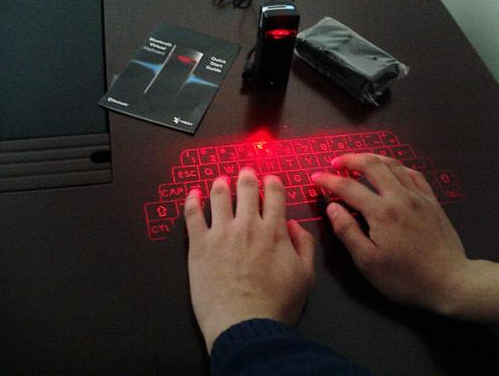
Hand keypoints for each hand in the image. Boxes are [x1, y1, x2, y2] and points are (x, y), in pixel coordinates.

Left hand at [185, 167, 315, 352]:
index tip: (270, 180)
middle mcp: (247, 225)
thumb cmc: (278, 304)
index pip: (274, 193)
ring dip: (221, 183)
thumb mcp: (306, 276)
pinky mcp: (199, 246)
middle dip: (247, 176)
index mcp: (274, 230)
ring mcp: (221, 233)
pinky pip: (192, 215)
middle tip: (245, 172)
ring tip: (221, 180)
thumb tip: (292, 224)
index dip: (272, 182)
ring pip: (219, 196)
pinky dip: (192, 200)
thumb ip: (304, 245)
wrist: (246, 326)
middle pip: (246, 188)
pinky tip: (193, 194)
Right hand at [311, 153, 468, 313]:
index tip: (315, 178)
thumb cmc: (405, 278)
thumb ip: (347, 231)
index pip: (348, 187)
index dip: (329, 180)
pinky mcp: (432, 201)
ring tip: (358, 161)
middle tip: (335, 163)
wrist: (450, 282)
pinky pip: (413, 174)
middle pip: (372, 165)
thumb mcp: (368, 262)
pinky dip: (397, 167)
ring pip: (393, 165)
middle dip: (350, 159)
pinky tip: (391, 170)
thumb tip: (332, 207)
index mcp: (381, 212)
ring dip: (372, 158)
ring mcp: (418, 196)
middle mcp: (399, 197)